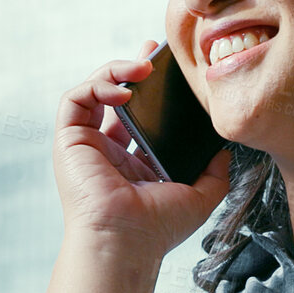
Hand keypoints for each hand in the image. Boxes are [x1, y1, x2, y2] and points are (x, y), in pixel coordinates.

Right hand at [52, 39, 231, 254]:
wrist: (126, 242)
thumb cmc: (156, 228)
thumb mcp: (200, 196)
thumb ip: (214, 172)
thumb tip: (224, 150)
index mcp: (134, 163)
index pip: (141, 115)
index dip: (152, 89)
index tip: (170, 69)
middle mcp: (108, 151)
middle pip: (116, 96)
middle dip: (132, 67)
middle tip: (154, 50)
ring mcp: (86, 145)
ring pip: (94, 91)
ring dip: (116, 71)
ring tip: (143, 65)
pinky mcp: (69, 141)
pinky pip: (76, 99)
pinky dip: (98, 85)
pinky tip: (124, 90)